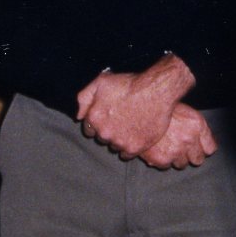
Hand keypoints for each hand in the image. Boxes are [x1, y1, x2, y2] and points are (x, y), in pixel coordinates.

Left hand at [76, 54, 195, 156]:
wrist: (156, 91)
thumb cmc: (130, 84)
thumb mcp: (101, 82)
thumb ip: (84, 98)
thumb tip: (79, 116)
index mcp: (94, 118)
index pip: (90, 129)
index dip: (99, 124)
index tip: (108, 119)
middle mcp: (104, 132)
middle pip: (102, 138)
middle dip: (109, 131)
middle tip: (121, 121)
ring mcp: (119, 141)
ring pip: (114, 146)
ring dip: (119, 139)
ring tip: (130, 127)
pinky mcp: (134, 148)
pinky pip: (126, 155)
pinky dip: (129, 147)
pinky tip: (135, 136)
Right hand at [139, 103, 217, 169]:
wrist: (135, 108)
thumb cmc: (159, 108)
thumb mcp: (184, 111)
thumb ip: (197, 128)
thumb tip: (207, 143)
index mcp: (197, 125)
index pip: (210, 148)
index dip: (203, 148)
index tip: (197, 147)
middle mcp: (189, 139)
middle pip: (198, 160)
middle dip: (190, 155)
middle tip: (179, 147)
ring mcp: (175, 151)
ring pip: (181, 164)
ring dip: (175, 158)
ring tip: (165, 146)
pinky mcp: (161, 159)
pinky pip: (166, 166)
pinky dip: (160, 160)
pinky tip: (155, 148)